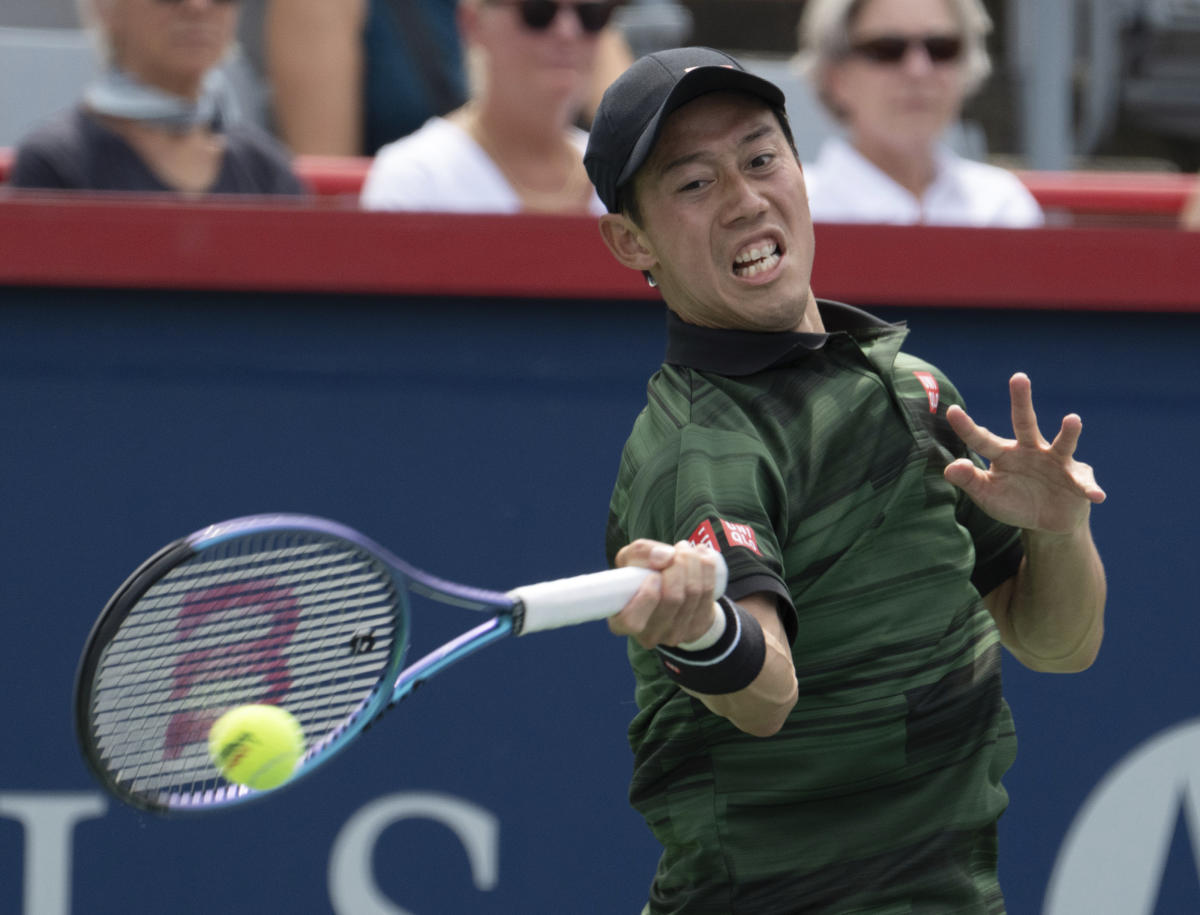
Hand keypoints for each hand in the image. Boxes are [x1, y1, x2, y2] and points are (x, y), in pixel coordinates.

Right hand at [608, 539, 721, 648]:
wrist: (667, 591)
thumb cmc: (640, 575)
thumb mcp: (630, 559)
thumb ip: (640, 552)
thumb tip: (666, 557)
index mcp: (622, 622)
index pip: (631, 621)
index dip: (646, 596)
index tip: (654, 575)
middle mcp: (648, 634)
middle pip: (673, 599)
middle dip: (678, 565)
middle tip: (675, 551)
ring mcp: (674, 634)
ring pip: (693, 592)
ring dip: (693, 562)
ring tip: (686, 549)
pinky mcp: (696, 627)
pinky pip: (708, 592)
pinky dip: (707, 569)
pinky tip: (702, 556)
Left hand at [944, 373, 1105, 534]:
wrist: (1048, 520)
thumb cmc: (1014, 502)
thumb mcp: (987, 495)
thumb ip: (970, 481)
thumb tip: (950, 467)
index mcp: (1004, 454)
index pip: (982, 439)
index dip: (967, 427)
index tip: (952, 410)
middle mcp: (1030, 450)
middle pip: (1025, 422)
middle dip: (1021, 401)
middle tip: (1018, 377)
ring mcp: (1056, 462)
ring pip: (1062, 443)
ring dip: (1068, 432)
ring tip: (1072, 419)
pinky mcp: (1077, 479)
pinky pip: (1084, 484)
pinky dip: (1090, 490)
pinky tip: (1097, 496)